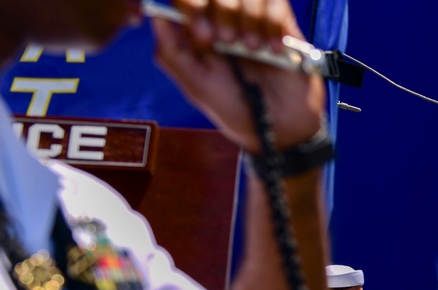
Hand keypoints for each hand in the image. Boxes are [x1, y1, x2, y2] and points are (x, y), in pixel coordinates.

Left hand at [152, 0, 324, 153]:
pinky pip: (277, 2)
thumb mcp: (196, 86)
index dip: (194, 5)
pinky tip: (273, 50)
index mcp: (201, 32)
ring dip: (250, 18)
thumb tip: (155, 15)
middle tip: (229, 42)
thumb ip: (171, 51)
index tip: (204, 35)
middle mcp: (226, 22)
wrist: (278, 130)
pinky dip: (273, 23)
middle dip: (223, 11)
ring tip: (253, 50)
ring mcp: (254, 22)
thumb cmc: (235, 111)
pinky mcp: (282, 25)